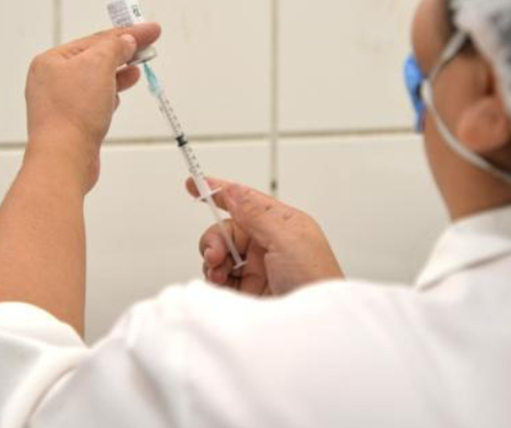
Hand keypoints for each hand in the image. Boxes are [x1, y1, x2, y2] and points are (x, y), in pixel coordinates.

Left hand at [24, 23, 160, 190]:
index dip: (127, 33)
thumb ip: (114, 48)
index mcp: (51, 61)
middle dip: (123, 52)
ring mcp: (59, 104)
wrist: (64, 158)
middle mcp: (51, 81)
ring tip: (138, 68)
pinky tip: (118, 95)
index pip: (96, 40)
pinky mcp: (69, 123)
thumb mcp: (98, 65)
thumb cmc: (73, 112)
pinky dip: (108, 94)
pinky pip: (92, 101)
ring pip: (94, 81)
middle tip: (147, 46)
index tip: (150, 30)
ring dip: (118, 73)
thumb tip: (125, 42)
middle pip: (94, 59)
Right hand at [187, 177, 343, 295]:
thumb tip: (235, 191)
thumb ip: (257, 214)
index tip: (194, 183)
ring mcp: (258, 268)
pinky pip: (221, 278)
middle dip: (215, 239)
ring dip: (214, 261)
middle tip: (215, 255)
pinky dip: (214, 279)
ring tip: (218, 274)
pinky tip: (220, 284)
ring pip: (221, 254)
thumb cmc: (315, 281)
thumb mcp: (287, 240)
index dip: (221, 192)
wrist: (314, 327)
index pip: (247, 201)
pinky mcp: (249, 291)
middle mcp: (269, 244)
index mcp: (283, 224)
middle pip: (228, 230)